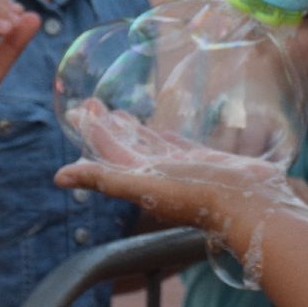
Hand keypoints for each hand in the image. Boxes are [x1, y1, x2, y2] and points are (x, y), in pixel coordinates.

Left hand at [55, 100, 295, 236]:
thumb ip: (104, 178)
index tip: (77, 109)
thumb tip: (58, 176)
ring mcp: (180, 169)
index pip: (106, 151)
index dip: (90, 131)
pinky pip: (178, 146)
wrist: (249, 204)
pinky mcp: (203, 162)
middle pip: (124, 146)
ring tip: (122, 114)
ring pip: (149, 145)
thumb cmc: (198, 196)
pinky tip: (162, 128)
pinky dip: (165, 136)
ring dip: (133, 131)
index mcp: (138, 179)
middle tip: (94, 103)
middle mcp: (156, 175)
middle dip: (107, 126)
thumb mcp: (145, 186)